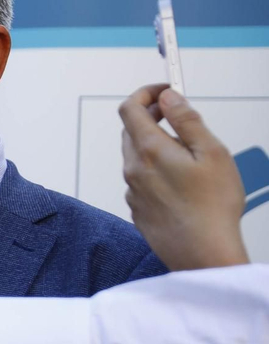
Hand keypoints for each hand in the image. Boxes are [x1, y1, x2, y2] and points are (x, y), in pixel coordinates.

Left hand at [120, 84, 248, 270]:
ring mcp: (133, 190)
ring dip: (154, 145)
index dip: (146, 93)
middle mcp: (134, 169)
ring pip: (136, 156)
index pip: (130, 108)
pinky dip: (155, 170)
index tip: (165, 91)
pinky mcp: (137, 208)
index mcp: (149, 150)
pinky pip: (140, 180)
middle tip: (178, 116)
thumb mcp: (211, 152)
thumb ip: (186, 120)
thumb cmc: (213, 207)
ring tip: (188, 154)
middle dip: (151, 116)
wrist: (203, 253)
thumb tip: (168, 98)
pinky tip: (181, 182)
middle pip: (131, 131)